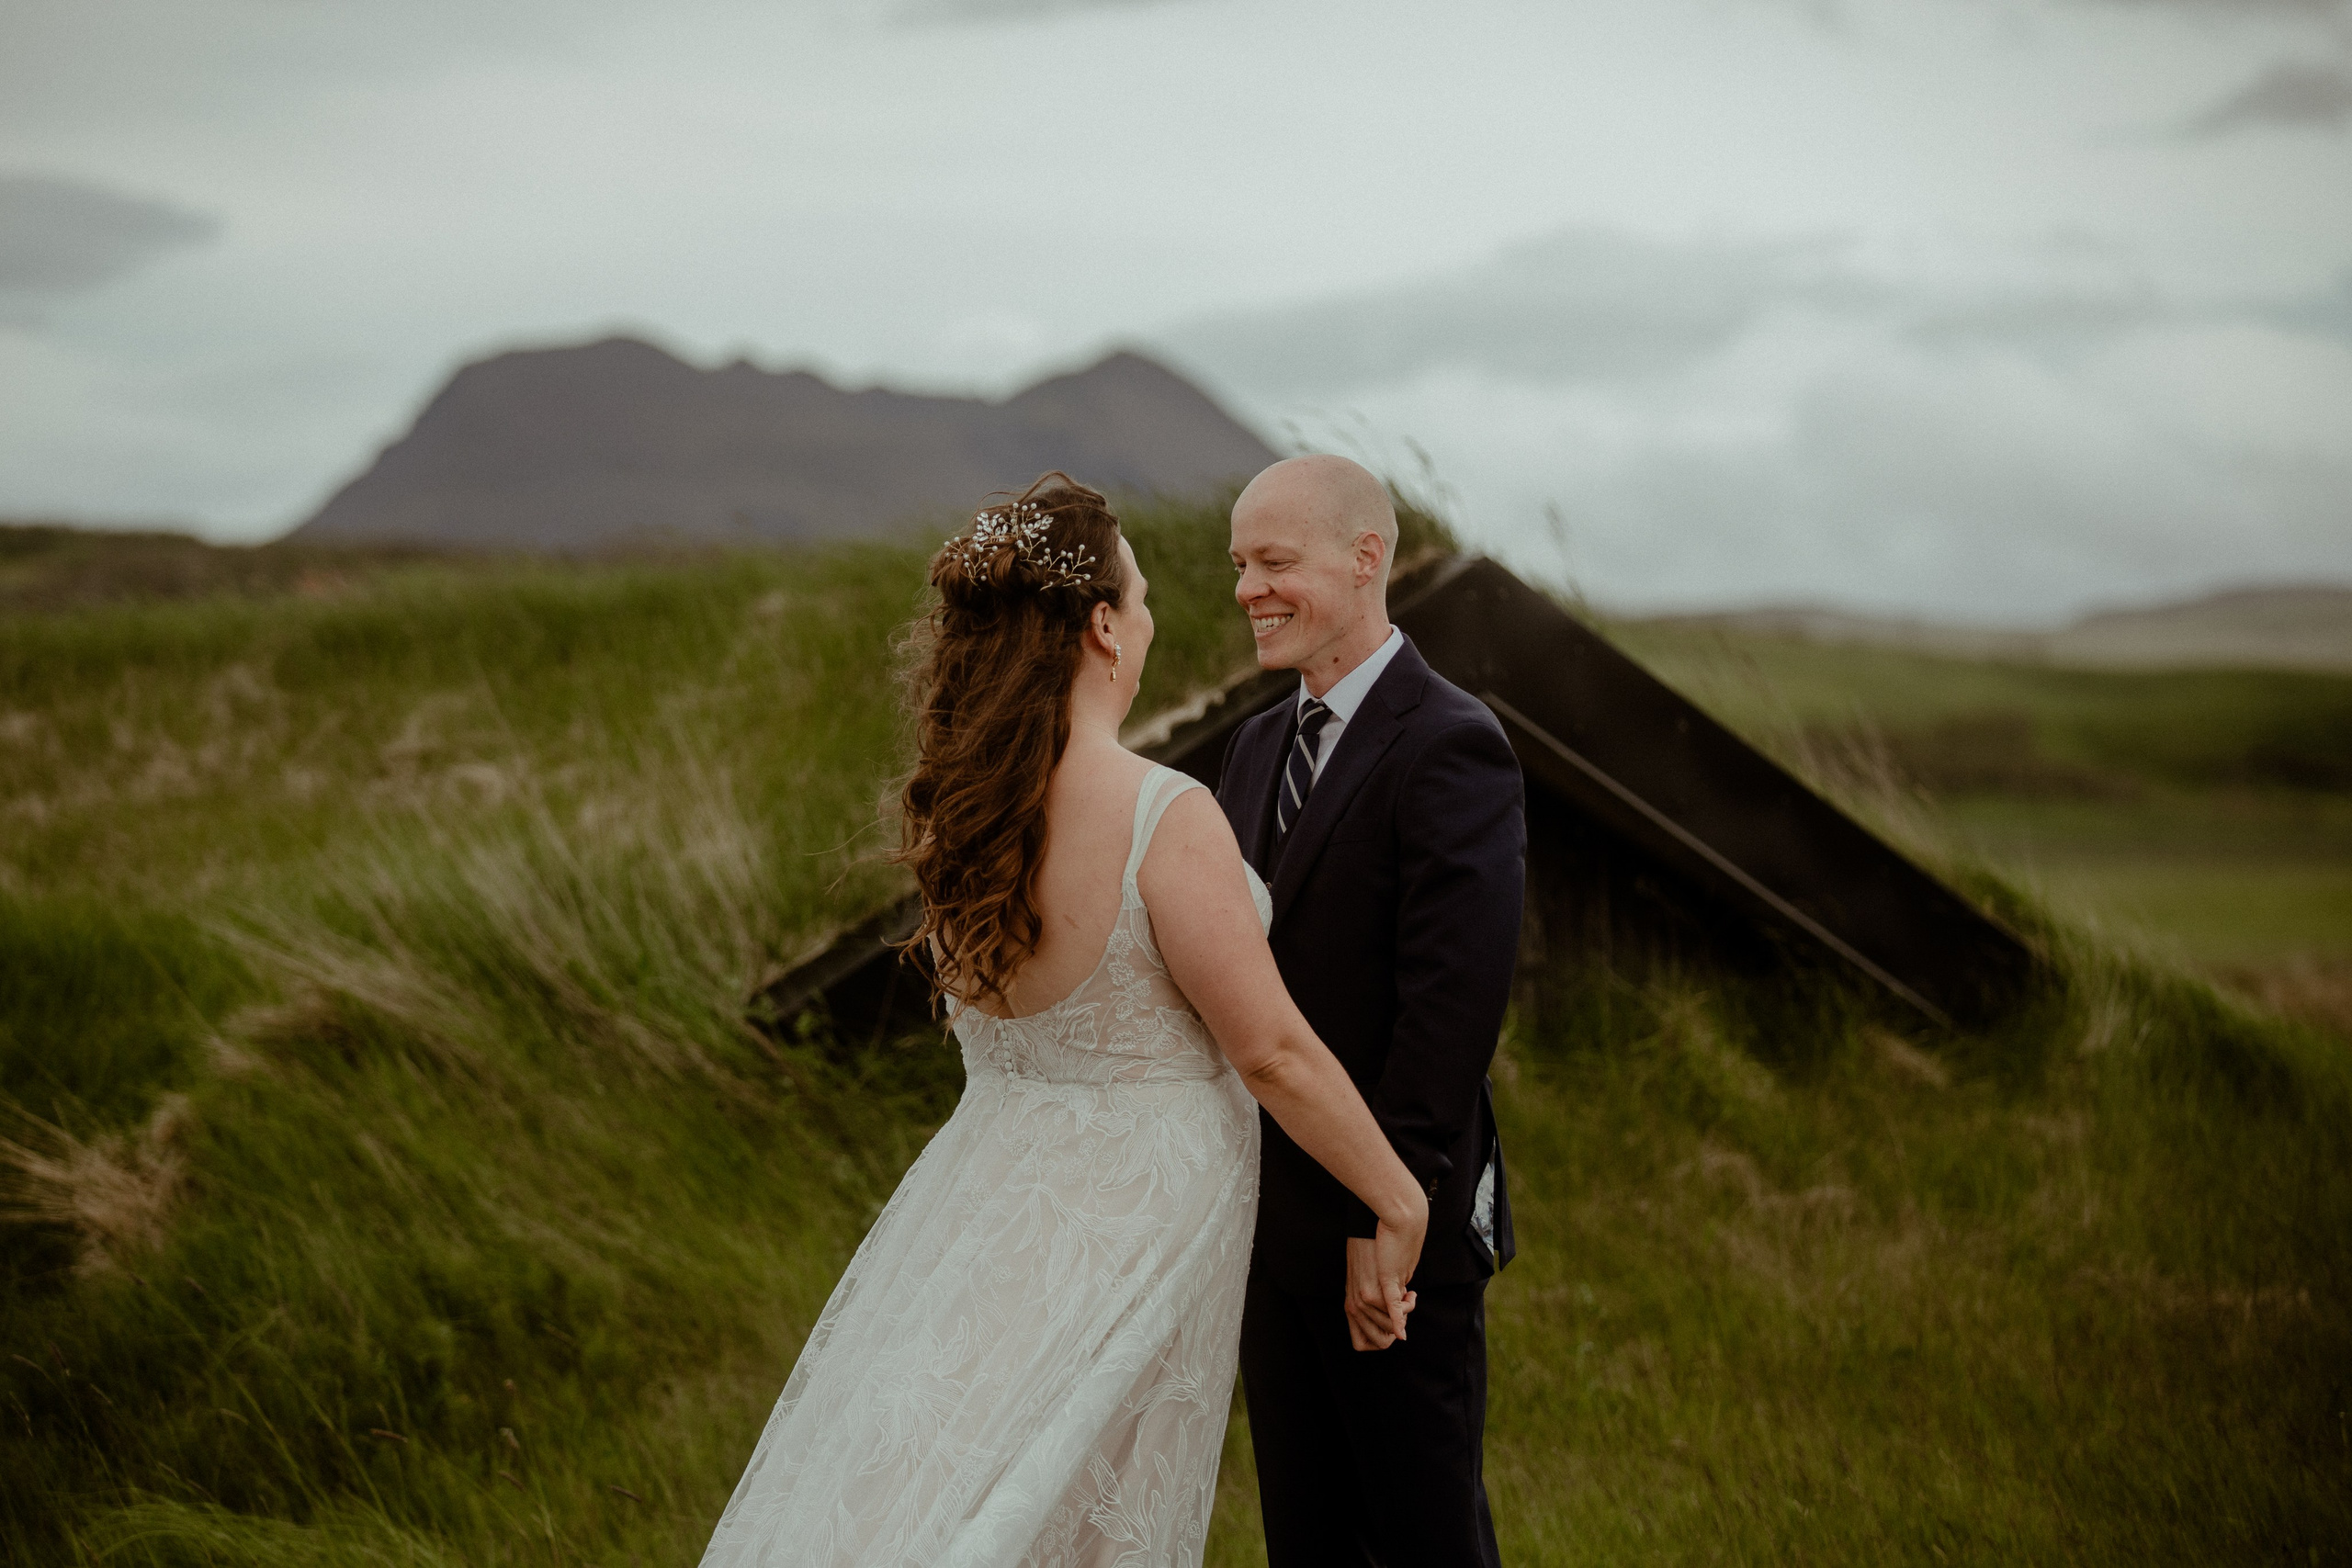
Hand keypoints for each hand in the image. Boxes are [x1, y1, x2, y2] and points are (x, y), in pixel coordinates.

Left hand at [1343, 1210, 1424, 1351]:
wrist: (1382, 1223)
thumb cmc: (1376, 1244)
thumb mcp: (1368, 1275)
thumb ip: (1377, 1295)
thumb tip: (1395, 1309)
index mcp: (1351, 1303)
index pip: (1360, 1342)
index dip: (1378, 1341)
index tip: (1389, 1328)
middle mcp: (1355, 1305)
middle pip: (1379, 1340)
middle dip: (1395, 1331)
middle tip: (1402, 1309)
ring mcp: (1366, 1297)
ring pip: (1391, 1327)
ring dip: (1404, 1316)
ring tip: (1407, 1294)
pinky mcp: (1382, 1286)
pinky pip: (1394, 1313)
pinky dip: (1401, 1320)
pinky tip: (1409, 1311)